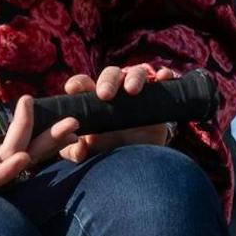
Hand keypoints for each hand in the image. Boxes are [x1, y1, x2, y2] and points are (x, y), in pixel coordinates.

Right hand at [0, 65, 72, 188]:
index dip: (7, 169)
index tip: (21, 155)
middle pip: (21, 159)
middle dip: (44, 141)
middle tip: (69, 122)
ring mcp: (10, 164)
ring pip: (34, 156)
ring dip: (54, 142)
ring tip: (73, 128)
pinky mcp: (21, 156)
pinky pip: (38, 150)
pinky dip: (52, 142)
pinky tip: (71, 134)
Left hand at [57, 62, 177, 159]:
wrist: (138, 162)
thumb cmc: (108, 152)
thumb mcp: (88, 153)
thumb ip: (74, 151)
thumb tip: (78, 149)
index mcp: (94, 100)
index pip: (83, 84)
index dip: (77, 83)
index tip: (72, 89)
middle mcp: (116, 92)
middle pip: (111, 74)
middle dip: (107, 81)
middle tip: (104, 95)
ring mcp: (138, 93)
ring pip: (136, 73)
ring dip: (134, 77)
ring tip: (132, 91)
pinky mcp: (157, 99)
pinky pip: (162, 80)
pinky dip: (163, 75)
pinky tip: (162, 77)